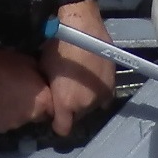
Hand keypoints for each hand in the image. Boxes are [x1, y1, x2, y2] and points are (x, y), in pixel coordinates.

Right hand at [0, 38, 51, 131]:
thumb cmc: (4, 62)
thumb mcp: (30, 63)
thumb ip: (41, 77)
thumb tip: (46, 82)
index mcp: (43, 101)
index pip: (54, 108)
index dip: (47, 100)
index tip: (39, 93)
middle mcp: (31, 117)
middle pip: (38, 116)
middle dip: (34, 108)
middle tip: (22, 94)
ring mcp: (14, 124)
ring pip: (21, 120)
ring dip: (18, 112)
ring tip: (6, 97)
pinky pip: (6, 122)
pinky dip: (4, 115)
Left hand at [42, 0, 115, 138]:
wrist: (81, 28)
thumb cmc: (58, 47)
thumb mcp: (45, 70)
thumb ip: (50, 90)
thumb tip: (51, 94)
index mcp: (66, 104)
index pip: (63, 129)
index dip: (58, 123)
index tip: (56, 115)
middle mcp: (85, 105)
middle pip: (78, 116)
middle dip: (73, 108)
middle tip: (68, 92)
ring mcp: (101, 95)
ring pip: (92, 106)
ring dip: (87, 99)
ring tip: (81, 83)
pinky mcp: (113, 84)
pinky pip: (105, 96)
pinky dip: (99, 91)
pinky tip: (93, 81)